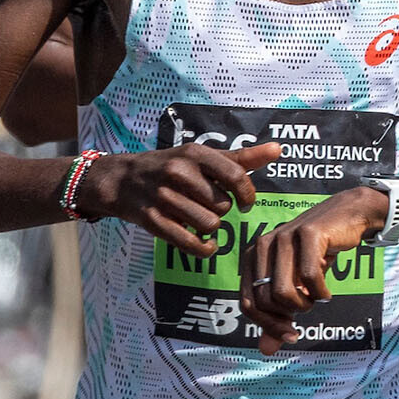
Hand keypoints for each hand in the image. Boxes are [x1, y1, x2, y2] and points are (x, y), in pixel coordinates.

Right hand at [79, 142, 282, 255]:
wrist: (120, 179)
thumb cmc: (171, 167)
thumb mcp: (202, 157)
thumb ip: (242, 157)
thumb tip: (278, 150)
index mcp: (195, 154)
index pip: (236, 176)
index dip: (247, 194)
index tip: (245, 202)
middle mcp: (178, 172)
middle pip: (223, 204)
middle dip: (221, 209)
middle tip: (208, 206)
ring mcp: (163, 196)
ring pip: (209, 224)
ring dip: (210, 227)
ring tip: (201, 220)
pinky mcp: (152, 220)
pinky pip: (189, 242)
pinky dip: (203, 249)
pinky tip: (206, 245)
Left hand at [237, 183, 387, 355]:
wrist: (349, 215)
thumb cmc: (319, 251)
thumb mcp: (297, 283)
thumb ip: (280, 315)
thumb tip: (266, 350)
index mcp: (253, 256)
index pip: (248, 303)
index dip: (268, 325)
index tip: (291, 335)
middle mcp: (263, 245)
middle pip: (265, 301)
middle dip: (289, 314)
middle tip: (307, 309)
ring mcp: (284, 237)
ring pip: (283, 291)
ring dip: (305, 303)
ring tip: (316, 297)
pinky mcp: (308, 233)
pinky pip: (309, 277)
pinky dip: (320, 291)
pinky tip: (326, 290)